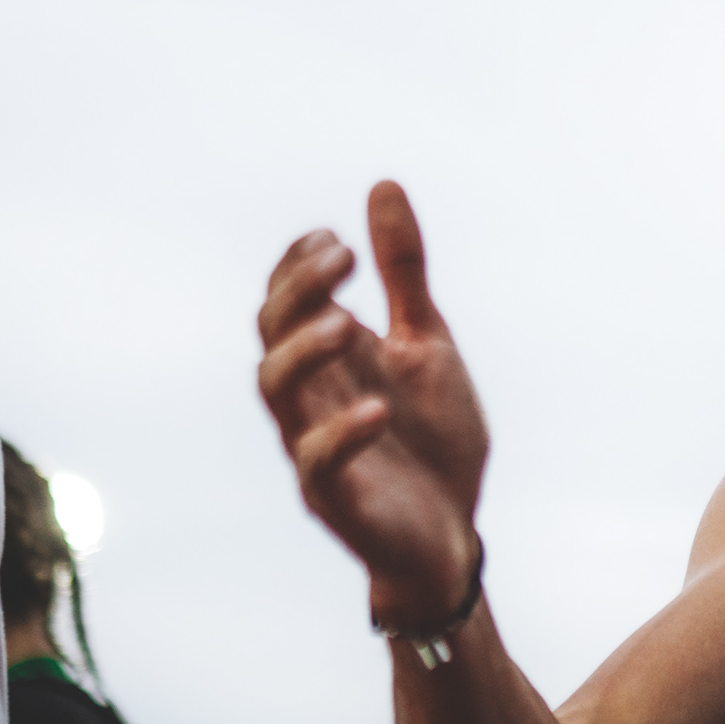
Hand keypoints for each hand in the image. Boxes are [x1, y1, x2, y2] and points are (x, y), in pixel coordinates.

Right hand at [256, 181, 492, 628]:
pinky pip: (317, 463)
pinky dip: (341, 432)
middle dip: (297, 289)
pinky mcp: (333, 498)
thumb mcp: (427, 344)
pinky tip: (377, 408)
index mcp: (329, 359)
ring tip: (344, 322)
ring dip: (303, 351)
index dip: (298, 265)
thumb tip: (383, 185)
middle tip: (341, 257)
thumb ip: (404, 274)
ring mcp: (313, 446)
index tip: (334, 238)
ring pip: (276, 392)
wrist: (452, 539)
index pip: (285, 300)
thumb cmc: (432, 443)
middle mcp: (309, 397)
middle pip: (271, 333)